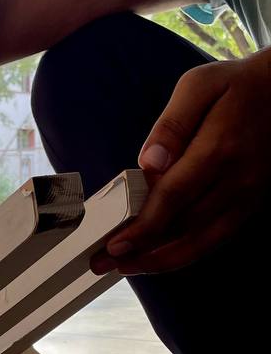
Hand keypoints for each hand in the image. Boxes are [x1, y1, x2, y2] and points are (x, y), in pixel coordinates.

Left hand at [93, 48, 270, 275]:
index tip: (115, 244)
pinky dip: (186, 252)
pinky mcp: (250, 204)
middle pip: (183, 226)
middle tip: (102, 262)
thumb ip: (171, 125)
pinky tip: (157, 257)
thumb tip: (150, 162)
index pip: (174, 197)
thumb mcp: (198, 86)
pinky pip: (216, 238)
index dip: (143, 226)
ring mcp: (248, 196)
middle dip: (141, 250)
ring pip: (201, 241)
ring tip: (124, 267)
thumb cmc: (236, 86)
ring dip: (160, 260)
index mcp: (219, 149)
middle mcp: (237, 180)